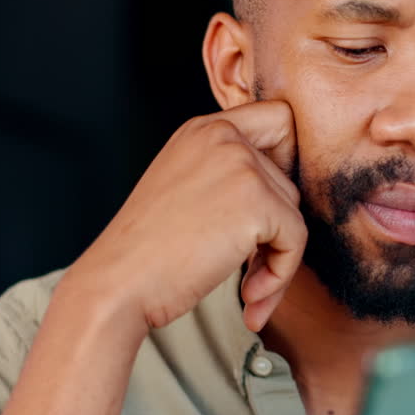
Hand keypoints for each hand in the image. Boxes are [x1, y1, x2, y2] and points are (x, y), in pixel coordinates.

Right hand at [63, 100, 303, 332]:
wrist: (118, 282)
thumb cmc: (146, 251)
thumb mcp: (184, 188)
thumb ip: (227, 176)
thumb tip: (287, 196)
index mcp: (203, 129)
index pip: (277, 118)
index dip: (287, 159)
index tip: (269, 205)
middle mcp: (223, 136)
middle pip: (288, 179)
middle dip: (276, 229)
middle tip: (250, 268)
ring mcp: (240, 166)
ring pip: (294, 214)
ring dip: (277, 259)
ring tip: (247, 289)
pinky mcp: (256, 203)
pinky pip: (296, 241)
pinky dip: (281, 275)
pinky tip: (249, 296)